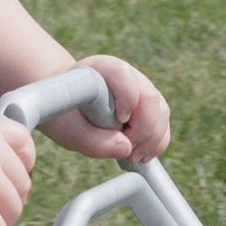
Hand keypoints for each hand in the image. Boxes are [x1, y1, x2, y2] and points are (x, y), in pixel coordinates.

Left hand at [41, 55, 170, 164]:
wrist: (64, 106)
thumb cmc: (63, 113)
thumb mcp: (68, 130)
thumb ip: (93, 141)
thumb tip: (125, 149)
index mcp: (102, 69)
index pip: (123, 75)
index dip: (126, 100)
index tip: (118, 122)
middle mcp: (127, 75)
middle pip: (151, 98)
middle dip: (144, 131)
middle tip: (128, 152)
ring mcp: (141, 89)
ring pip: (161, 111)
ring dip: (153, 139)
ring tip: (133, 156)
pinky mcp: (148, 106)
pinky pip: (163, 123)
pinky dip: (157, 142)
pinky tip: (141, 154)